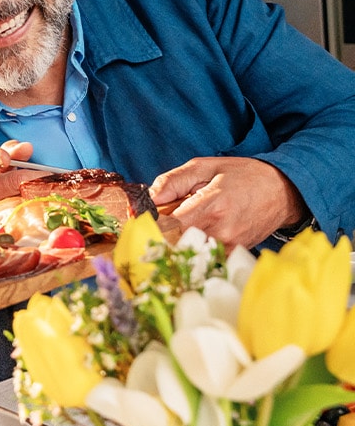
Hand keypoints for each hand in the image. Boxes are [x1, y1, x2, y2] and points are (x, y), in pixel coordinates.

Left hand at [149, 156, 305, 250]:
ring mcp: (229, 246)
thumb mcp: (205, 167)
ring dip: (179, 243)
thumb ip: (173, 181)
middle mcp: (220, 230)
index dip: (153, 224)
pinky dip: (195, 249)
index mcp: (211, 205)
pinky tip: (197, 235)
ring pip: (189, 253)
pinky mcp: (234, 255)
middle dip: (163, 234)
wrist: (281, 191)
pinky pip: (205, 258)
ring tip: (184, 226)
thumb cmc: (242, 175)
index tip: (145, 219)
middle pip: (176, 244)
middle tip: (163, 222)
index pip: (169, 226)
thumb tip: (149, 197)